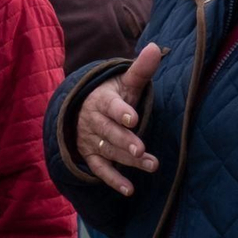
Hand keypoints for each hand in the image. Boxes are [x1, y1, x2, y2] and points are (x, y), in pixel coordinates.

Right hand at [76, 44, 162, 195]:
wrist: (80, 110)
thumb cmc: (111, 95)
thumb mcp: (124, 82)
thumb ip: (141, 69)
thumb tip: (158, 47)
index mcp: (101, 100)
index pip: (111, 105)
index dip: (121, 112)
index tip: (133, 118)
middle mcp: (94, 121)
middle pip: (109, 132)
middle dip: (124, 141)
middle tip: (140, 150)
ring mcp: (91, 140)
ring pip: (109, 151)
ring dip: (127, 161)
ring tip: (151, 165)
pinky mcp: (91, 156)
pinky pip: (100, 170)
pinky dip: (113, 180)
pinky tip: (129, 190)